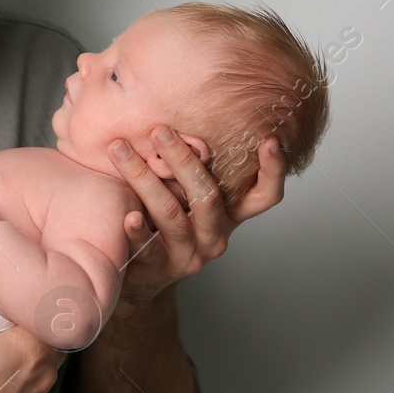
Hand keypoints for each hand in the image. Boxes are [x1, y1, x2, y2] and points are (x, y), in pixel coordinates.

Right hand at [0, 257, 64, 392]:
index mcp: (31, 349)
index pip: (52, 309)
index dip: (39, 293)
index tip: (25, 280)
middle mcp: (43, 375)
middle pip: (50, 333)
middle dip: (34, 318)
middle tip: (11, 301)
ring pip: (43, 361)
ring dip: (28, 346)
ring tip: (2, 333)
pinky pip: (32, 385)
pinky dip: (20, 373)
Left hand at [108, 127, 284, 303]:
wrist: (142, 277)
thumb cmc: (165, 226)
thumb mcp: (187, 199)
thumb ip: (191, 171)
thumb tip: (178, 115)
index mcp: (229, 215)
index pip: (264, 196)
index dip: (273, 171)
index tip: (271, 141)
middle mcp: (215, 236)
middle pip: (207, 196)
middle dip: (183, 160)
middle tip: (160, 131)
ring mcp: (189, 254)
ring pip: (171, 214)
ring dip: (143, 178)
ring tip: (120, 152)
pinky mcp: (160, 269)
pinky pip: (148, 248)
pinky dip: (138, 230)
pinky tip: (128, 216)